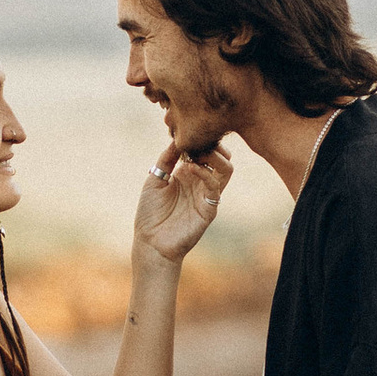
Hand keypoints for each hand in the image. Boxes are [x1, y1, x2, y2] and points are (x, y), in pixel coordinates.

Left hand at [132, 138, 231, 265]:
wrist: (150, 243)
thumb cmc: (150, 213)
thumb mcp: (155, 180)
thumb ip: (166, 160)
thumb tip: (176, 138)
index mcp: (188, 175)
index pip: (204, 151)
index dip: (199, 140)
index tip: (186, 132)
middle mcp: (200, 183)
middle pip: (220, 158)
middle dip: (212, 145)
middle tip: (198, 139)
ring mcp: (207, 195)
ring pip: (226, 170)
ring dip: (216, 156)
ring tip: (199, 151)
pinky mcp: (209, 209)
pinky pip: (215, 187)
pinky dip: (205, 173)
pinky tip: (190, 168)